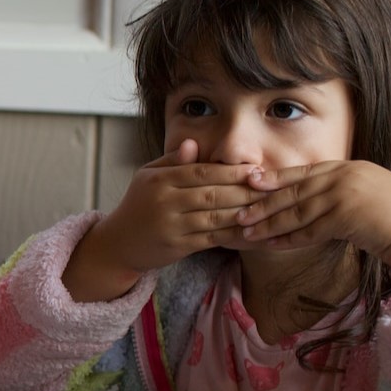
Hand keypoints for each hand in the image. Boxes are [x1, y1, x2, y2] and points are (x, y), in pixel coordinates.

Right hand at [63, 140, 265, 300]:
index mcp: (158, 180)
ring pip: (216, 216)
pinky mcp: (178, 247)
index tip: (257, 171)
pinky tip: (253, 229)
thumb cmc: (139, 205)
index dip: (232, 172)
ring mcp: (171, 226)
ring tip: (269, 207)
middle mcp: (164, 202)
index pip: (202, 172)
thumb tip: (193, 143)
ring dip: (246, 212)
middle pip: (213, 194)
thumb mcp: (148, 177)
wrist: (118, 244)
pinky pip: (213, 238)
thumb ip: (172, 161)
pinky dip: (235, 234)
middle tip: (272, 188)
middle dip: (246, 191)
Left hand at [237, 160, 390, 316]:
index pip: (303, 172)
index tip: (248, 181)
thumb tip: (319, 202)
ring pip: (296, 210)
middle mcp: (345, 176)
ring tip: (244, 229)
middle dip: (262, 201)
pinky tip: (268, 243)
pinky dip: (286, 237)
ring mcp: (346, 195)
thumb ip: (344, 193)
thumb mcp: (370, 196)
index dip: (274, 178)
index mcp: (350, 167)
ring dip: (267, 221)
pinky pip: (308, 229)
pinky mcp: (347, 217)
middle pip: (293, 189)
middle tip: (235, 210)